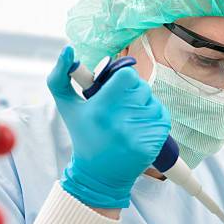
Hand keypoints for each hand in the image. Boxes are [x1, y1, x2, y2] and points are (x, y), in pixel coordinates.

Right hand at [47, 46, 170, 207]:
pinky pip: (162, 117)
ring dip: (144, 107)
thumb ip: (60, 76)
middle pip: (142, 87)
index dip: (123, 79)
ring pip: (153, 102)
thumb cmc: (84, 135)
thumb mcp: (67, 106)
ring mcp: (140, 132)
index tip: (115, 90)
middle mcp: (121, 120)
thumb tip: (68, 49)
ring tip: (128, 122)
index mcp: (101, 107)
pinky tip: (138, 130)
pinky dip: (154, 120)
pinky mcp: (154, 143)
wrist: (99, 175)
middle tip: (120, 108)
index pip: (128, 75)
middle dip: (133, 94)